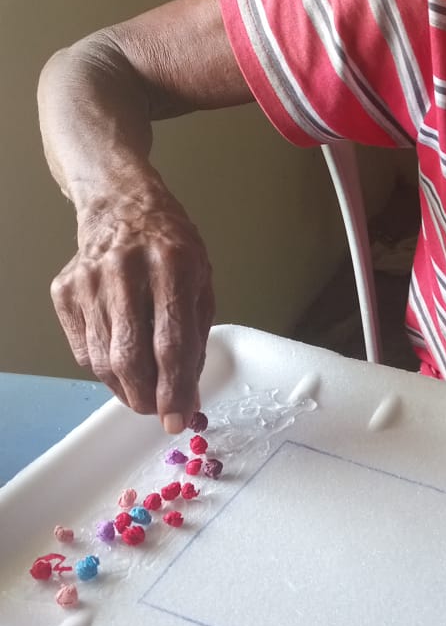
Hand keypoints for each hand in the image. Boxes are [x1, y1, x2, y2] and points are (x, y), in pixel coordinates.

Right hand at [50, 182, 214, 430]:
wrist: (121, 205)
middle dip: (145, 397)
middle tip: (157, 411)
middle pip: (129, 357)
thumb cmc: (170, 247)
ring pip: (103, 360)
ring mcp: (89, 280)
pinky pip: (83, 350)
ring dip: (125, 388)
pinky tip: (121, 357)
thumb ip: (196, 341)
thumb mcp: (201, 283)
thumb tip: (189, 399)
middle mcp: (126, 270)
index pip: (170, 342)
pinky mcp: (64, 291)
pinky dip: (104, 367)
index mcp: (173, 265)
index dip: (174, 389)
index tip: (177, 420)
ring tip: (142, 389)